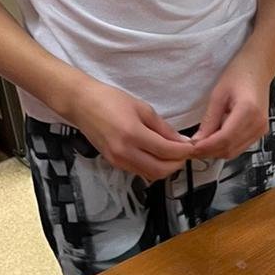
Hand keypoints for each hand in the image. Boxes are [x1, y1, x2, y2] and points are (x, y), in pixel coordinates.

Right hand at [69, 79, 192, 180]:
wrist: (82, 104)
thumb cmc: (109, 100)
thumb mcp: (142, 108)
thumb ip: (163, 128)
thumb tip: (181, 141)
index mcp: (133, 134)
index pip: (166, 151)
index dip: (183, 152)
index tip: (192, 147)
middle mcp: (125, 152)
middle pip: (160, 170)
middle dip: (177, 164)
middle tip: (184, 154)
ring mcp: (118, 160)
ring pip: (150, 174)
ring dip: (165, 168)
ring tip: (172, 155)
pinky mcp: (114, 163)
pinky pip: (139, 171)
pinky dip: (152, 167)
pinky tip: (157, 156)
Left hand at [190, 56, 271, 161]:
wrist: (258, 67)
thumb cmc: (240, 73)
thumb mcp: (218, 94)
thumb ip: (209, 120)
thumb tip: (197, 141)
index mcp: (248, 112)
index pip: (224, 139)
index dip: (206, 147)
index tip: (191, 149)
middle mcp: (258, 124)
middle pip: (229, 149)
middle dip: (208, 152)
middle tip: (191, 149)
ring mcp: (261, 130)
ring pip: (234, 152)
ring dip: (216, 152)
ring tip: (200, 145)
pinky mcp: (260, 132)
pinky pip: (240, 147)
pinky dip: (225, 148)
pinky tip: (214, 141)